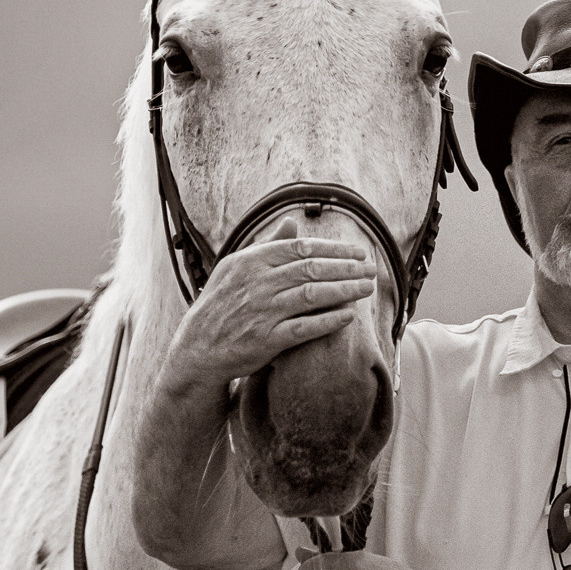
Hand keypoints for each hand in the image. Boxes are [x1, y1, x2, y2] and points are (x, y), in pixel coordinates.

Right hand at [163, 237, 375, 390]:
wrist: (198, 346)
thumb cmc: (221, 304)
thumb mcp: (235, 268)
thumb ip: (267, 245)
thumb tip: (292, 223)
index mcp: (252, 261)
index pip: (302, 249)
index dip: (335, 249)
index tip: (359, 252)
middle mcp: (258, 284)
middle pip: (312, 269)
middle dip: (347, 268)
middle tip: (372, 269)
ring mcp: (263, 312)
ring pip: (312, 295)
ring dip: (345, 290)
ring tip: (367, 289)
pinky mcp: (267, 340)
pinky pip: (304, 328)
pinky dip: (327, 321)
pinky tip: (348, 316)